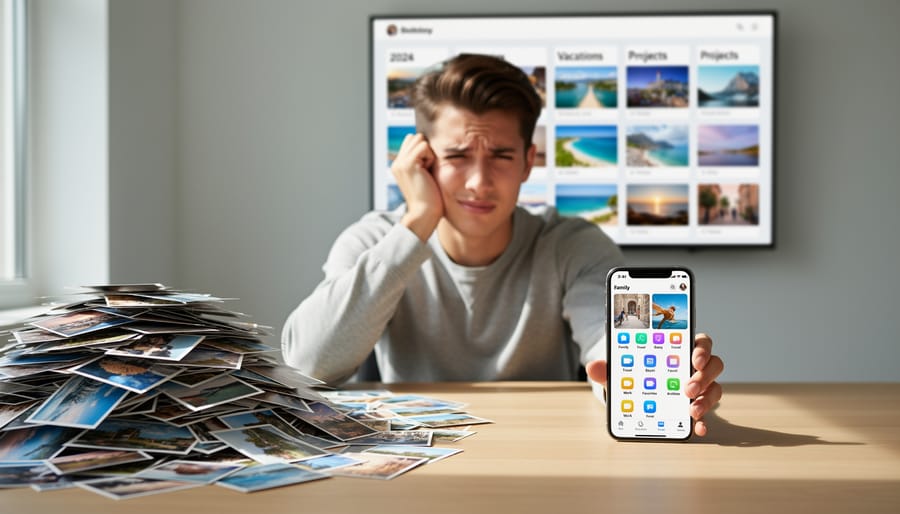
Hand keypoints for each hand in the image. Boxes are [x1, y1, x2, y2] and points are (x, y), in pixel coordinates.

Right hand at [391, 133, 441, 240]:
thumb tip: (430, 146)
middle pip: (415, 137)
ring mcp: (400, 163)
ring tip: (427, 171)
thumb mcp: (425, 176)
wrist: (425, 213)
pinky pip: (424, 146)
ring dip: (428, 152)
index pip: (412, 141)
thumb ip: (424, 161)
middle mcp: (397, 163)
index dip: (424, 150)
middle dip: (426, 148)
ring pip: (419, 139)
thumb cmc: (431, 198)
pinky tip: (428, 172)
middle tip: (428, 169)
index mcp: (399, 166)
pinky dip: (430, 156)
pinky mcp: (408, 164)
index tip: (427, 169)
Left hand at [585, 332, 723, 436]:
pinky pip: (708, 413)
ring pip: (715, 388)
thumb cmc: (634, 375)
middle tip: (687, 388)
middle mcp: (695, 367)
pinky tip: (697, 428)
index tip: (694, 358)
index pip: (700, 342)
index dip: (702, 348)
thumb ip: (609, 368)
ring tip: (691, 410)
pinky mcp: (697, 406)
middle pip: (713, 365)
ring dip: (706, 399)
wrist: (634, 397)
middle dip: (703, 376)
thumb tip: (593, 367)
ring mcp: (700, 388)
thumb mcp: (621, 370)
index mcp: (680, 349)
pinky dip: (704, 421)